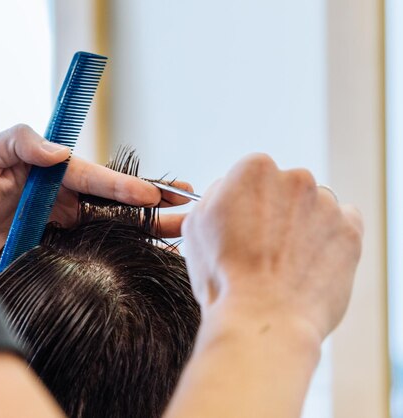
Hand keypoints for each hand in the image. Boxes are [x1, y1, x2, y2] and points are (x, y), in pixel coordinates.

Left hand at [0, 124, 192, 266]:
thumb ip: (18, 140)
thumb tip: (60, 151)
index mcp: (47, 172)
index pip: (91, 178)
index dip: (122, 186)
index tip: (151, 194)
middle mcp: (60, 196)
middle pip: (112, 199)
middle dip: (150, 200)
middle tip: (187, 202)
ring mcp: (61, 224)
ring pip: (111, 223)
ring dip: (146, 225)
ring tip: (181, 228)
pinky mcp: (57, 248)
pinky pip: (96, 246)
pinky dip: (125, 246)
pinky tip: (149, 251)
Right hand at [181, 153, 362, 341]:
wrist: (263, 318)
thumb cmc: (224, 276)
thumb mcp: (196, 227)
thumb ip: (214, 196)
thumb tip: (229, 191)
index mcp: (254, 169)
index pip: (252, 174)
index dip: (244, 203)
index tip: (242, 227)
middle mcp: (295, 177)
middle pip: (284, 188)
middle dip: (276, 211)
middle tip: (262, 248)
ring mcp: (327, 204)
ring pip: (314, 207)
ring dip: (303, 225)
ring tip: (285, 263)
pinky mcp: (351, 231)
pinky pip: (342, 225)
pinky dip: (329, 239)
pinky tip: (309, 263)